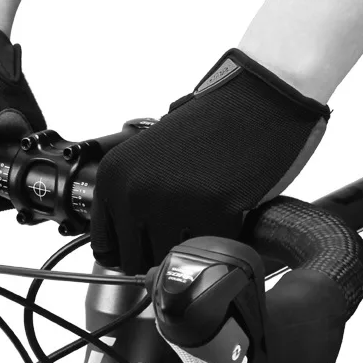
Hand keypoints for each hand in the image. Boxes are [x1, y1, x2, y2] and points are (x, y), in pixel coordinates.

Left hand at [91, 49, 329, 273]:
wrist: (256, 99)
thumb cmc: (206, 129)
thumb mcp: (148, 158)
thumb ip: (132, 200)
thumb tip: (127, 255)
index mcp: (112, 178)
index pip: (106, 248)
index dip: (131, 254)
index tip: (149, 250)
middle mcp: (134, 192)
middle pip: (138, 263)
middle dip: (163, 255)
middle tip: (186, 234)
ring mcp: (172, 203)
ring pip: (175, 263)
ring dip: (194, 251)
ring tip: (209, 219)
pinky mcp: (214, 210)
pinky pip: (215, 251)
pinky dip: (225, 241)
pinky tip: (231, 214)